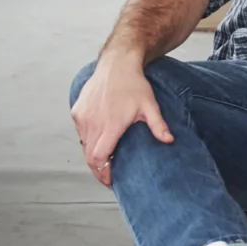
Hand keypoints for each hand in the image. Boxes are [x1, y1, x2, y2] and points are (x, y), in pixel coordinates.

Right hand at [69, 56, 172, 187]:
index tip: (110, 181)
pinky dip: (88, 141)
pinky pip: (80, 133)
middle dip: (98, 170)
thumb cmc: (134, 85)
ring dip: (93, 155)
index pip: (99, 158)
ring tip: (105, 161)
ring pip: (84, 145)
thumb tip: (169, 141)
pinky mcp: (77, 111)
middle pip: (89, 156)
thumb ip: (158, 126)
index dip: (103, 173)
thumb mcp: (150, 106)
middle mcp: (93, 122)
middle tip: (108, 176)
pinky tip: (99, 142)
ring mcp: (82, 117)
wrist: (117, 64)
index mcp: (110, 125)